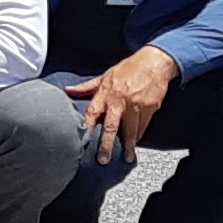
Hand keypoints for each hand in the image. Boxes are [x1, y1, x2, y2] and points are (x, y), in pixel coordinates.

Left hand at [68, 47, 176, 163]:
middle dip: (106, 144)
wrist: (154, 62)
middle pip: (110, 127)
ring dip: (128, 145)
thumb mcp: (105, 76)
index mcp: (106, 93)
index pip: (92, 112)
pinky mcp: (150, 108)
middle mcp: (119, 101)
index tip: (82, 142)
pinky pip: (143, 126)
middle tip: (104, 159)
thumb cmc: (128, 68)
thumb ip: (87, 87)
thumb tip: (68, 90)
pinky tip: (136, 142)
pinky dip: (139, 135)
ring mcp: (136, 105)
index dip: (86, 127)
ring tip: (125, 157)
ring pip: (130, 130)